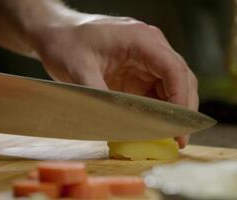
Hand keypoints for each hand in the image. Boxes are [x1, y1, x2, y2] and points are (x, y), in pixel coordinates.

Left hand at [27, 15, 197, 147]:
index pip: (174, 69)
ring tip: (168, 138)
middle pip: (180, 78)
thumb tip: (119, 127)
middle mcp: (150, 46)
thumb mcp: (79, 70)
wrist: (55, 33)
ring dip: (172, 112)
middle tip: (178, 139)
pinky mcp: (138, 70)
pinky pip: (155, 91)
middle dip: (181, 110)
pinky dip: (157, 110)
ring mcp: (145, 59)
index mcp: (141, 39)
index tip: (178, 127)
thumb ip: (100, 98)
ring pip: (171, 86)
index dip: (181, 99)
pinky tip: (153, 126)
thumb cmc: (65, 43)